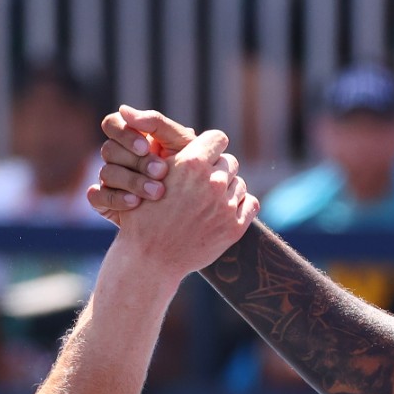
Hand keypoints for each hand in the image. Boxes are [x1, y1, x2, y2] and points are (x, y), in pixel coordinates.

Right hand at [86, 105, 198, 224]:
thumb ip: (156, 123)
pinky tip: (136, 203)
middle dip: (136, 161)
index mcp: (133, 137)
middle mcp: (118, 157)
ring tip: (157, 192)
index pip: (113, 124)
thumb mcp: (181, 143)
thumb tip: (123, 109)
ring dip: (132, 181)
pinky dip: (116, 199)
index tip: (145, 148)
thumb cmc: (192, 169)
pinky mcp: (106, 203)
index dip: (124, 134)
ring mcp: (110, 180)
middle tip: (162, 172)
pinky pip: (97, 197)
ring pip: (106, 173)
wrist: (197, 206)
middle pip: (109, 149)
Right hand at [112, 127, 257, 277]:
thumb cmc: (144, 215)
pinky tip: (223, 211)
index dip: (211, 146)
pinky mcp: (235, 228)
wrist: (149, 259)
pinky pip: (250, 204)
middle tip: (202, 184)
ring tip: (208, 202)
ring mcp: (225, 206)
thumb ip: (173, 155)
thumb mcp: (150, 176)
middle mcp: (212, 181)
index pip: (218, 138)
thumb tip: (190, 134)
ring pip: (239, 183)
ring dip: (228, 189)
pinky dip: (240, 206)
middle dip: (218, 170)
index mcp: (191, 163)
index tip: (204, 156)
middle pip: (230, 162)